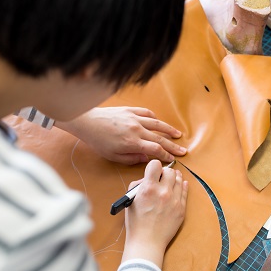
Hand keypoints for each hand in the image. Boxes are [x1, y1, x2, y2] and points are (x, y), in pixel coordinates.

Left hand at [55, 107, 186, 164]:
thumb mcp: (114, 156)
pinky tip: (159, 122)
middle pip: (160, 138)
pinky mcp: (130, 110)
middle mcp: (136, 129)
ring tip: (178, 135)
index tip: (172, 159)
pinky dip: (155, 118)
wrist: (88, 122)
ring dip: (169, 130)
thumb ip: (132, 158)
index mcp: (132, 142)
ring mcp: (134, 118)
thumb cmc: (98, 141)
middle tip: (183, 151)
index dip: (166, 155)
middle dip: (173, 146)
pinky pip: (147, 113)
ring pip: (157, 124)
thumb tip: (146, 159)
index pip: (155, 150)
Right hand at [121, 160, 188, 267]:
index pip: (155, 164)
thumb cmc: (136, 223)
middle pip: (169, 171)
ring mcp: (174, 200)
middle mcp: (163, 192)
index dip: (153, 167)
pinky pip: (185, 191)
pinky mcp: (182, 208)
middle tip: (161, 179)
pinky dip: (182, 186)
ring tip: (170, 181)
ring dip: (174, 178)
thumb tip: (147, 178)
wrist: (147, 242)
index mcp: (148, 188)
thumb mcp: (130, 200)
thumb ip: (138, 185)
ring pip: (179, 179)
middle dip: (164, 173)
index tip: (153, 171)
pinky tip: (180, 185)